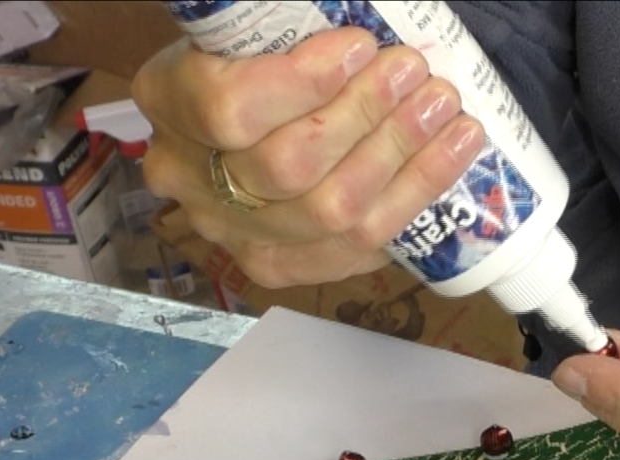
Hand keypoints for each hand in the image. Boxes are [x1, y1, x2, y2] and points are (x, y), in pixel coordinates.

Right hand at [131, 29, 483, 286]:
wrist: (260, 126)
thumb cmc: (262, 64)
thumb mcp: (253, 35)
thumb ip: (287, 32)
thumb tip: (363, 36)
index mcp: (168, 102)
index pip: (228, 108)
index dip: (302, 84)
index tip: (361, 47)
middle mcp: (190, 181)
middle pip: (287, 166)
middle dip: (364, 116)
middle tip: (415, 74)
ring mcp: (236, 234)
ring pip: (329, 211)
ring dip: (399, 156)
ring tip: (443, 110)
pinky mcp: (281, 267)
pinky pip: (356, 247)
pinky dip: (413, 197)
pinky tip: (451, 154)